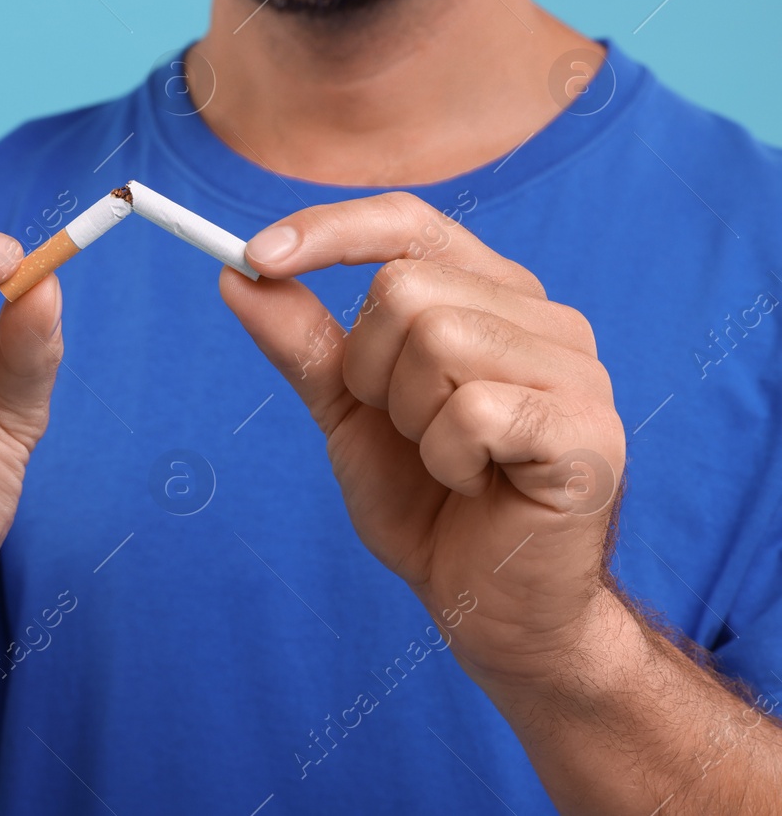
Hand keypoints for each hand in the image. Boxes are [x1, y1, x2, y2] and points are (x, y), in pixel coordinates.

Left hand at [219, 192, 624, 681]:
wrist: (484, 603)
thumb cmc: (424, 500)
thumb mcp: (346, 410)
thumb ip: (302, 341)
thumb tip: (235, 274)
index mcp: (490, 296)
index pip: (408, 222)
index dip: (329, 230)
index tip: (254, 255)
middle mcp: (544, 317)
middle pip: (406, 287)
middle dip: (371, 371)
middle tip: (406, 430)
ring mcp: (578, 370)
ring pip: (439, 339)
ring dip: (411, 419)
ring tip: (446, 460)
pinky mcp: (590, 430)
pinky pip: (474, 411)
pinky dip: (446, 459)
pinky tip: (476, 486)